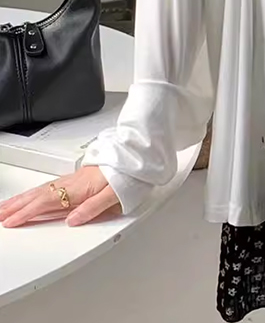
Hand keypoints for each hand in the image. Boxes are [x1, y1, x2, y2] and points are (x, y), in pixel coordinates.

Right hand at [0, 166, 120, 227]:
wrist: (135, 158)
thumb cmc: (127, 176)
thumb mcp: (114, 195)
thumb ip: (93, 208)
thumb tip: (72, 221)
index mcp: (80, 189)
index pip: (47, 202)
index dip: (27, 213)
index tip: (11, 222)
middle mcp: (73, 183)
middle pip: (39, 196)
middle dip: (16, 206)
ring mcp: (72, 180)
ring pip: (41, 190)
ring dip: (22, 199)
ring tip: (6, 208)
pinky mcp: (76, 178)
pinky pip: (49, 186)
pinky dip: (35, 193)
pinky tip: (30, 197)